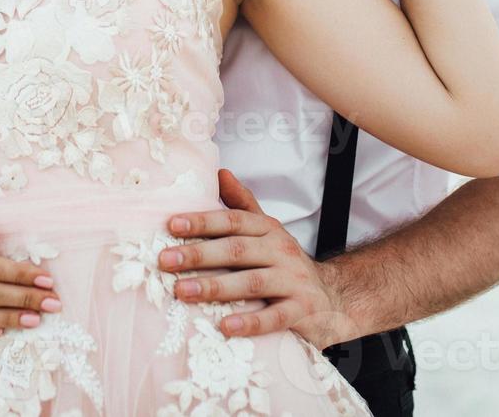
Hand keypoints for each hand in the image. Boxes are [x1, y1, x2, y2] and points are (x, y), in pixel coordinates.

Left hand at [158, 169, 357, 349]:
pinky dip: (250, 322)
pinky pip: (275, 317)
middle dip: (198, 254)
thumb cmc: (285, 263)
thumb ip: (243, 204)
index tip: (172, 224)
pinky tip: (225, 326)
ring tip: (182, 291)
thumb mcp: (267, 230)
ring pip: (251, 282)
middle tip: (165, 260)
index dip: (203, 221)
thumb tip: (219, 172)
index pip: (233, 221)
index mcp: (268, 230)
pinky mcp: (302, 311)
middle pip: (236, 250)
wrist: (334, 296)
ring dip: (215, 287)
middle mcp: (281, 251)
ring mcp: (293, 281)